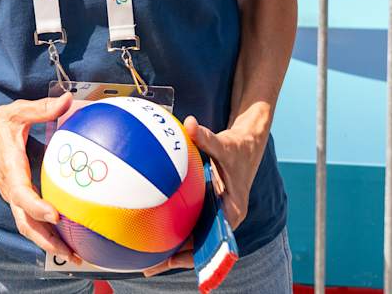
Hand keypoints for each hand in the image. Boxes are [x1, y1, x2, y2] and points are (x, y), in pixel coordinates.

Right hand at [0, 92, 79, 263]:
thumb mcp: (19, 111)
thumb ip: (43, 108)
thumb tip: (66, 99)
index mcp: (11, 170)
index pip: (22, 195)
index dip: (38, 207)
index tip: (56, 215)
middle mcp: (11, 189)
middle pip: (26, 224)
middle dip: (48, 241)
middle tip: (73, 253)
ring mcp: (13, 195)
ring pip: (29, 227)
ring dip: (50, 242)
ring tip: (75, 255)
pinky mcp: (18, 196)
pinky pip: (31, 219)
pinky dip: (48, 232)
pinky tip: (68, 236)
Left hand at [142, 114, 267, 277]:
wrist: (246, 145)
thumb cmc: (236, 147)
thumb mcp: (224, 144)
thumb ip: (207, 137)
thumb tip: (190, 124)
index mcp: (232, 211)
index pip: (213, 241)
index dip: (194, 254)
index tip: (173, 260)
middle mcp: (223, 218)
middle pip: (199, 246)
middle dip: (176, 258)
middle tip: (150, 267)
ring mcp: (214, 215)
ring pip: (192, 237)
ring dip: (172, 249)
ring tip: (145, 260)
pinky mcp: (206, 208)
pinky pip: (188, 223)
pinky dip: (172, 228)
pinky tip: (149, 230)